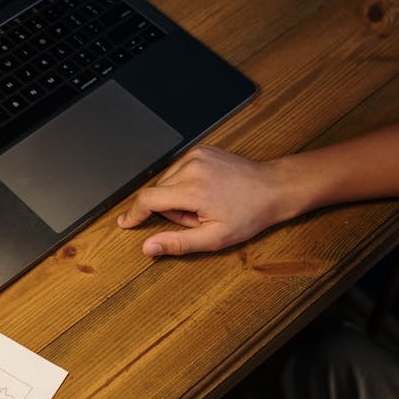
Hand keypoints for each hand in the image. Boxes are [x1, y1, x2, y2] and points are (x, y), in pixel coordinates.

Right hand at [117, 145, 283, 256]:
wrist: (273, 188)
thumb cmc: (249, 214)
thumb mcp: (214, 238)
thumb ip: (177, 243)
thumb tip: (149, 247)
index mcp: (192, 189)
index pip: (147, 199)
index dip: (134, 214)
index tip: (126, 223)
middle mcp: (191, 167)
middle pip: (158, 192)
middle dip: (170, 210)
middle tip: (197, 219)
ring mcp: (196, 155)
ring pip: (168, 181)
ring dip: (178, 196)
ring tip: (205, 204)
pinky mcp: (201, 150)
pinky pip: (179, 170)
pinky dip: (186, 183)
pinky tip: (206, 190)